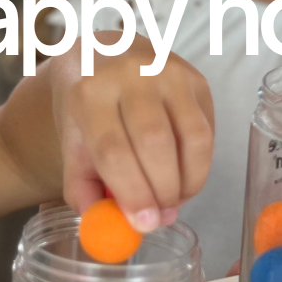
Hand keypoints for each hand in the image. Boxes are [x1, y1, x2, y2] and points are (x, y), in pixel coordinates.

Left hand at [47, 36, 213, 231]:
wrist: (104, 55)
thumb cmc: (87, 106)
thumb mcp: (73, 143)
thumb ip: (81, 186)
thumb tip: (104, 227)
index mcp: (90, 92)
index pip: (113, 149)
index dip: (132, 192)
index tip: (144, 224)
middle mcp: (131, 75)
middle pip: (156, 142)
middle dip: (163, 190)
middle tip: (161, 216)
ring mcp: (169, 72)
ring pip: (193, 137)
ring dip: (190, 179)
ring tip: (174, 198)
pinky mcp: (197, 79)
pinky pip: (208, 130)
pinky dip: (200, 163)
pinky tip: (183, 174)